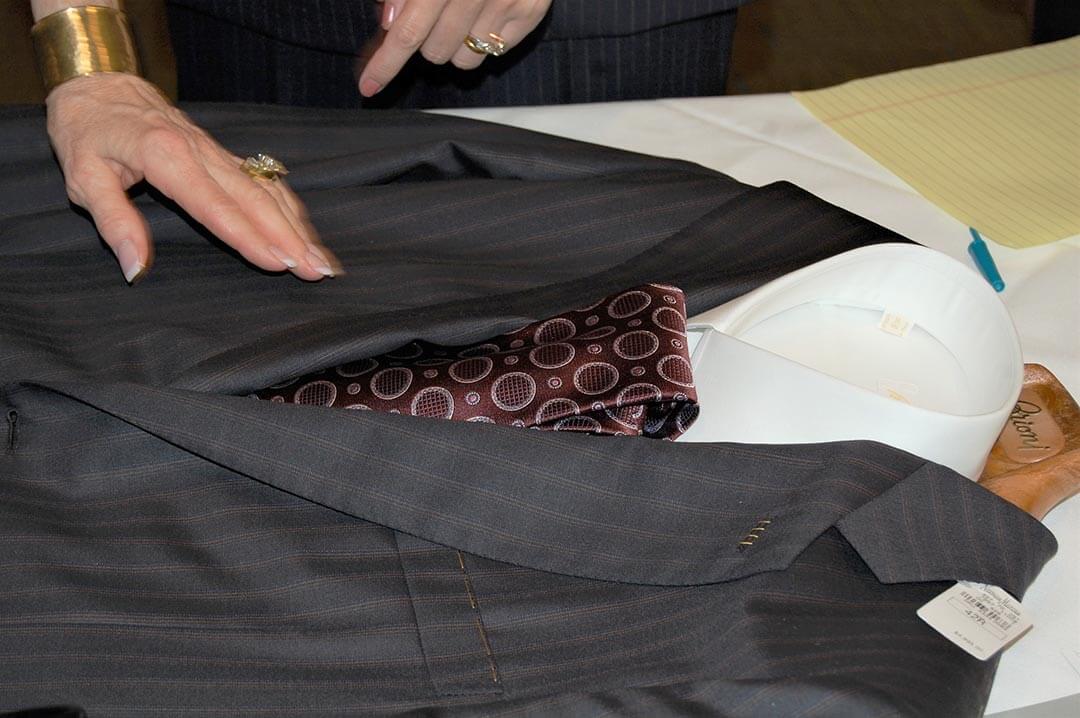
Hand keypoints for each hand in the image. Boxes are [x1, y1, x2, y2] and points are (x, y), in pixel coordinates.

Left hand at [46, 73, 339, 282]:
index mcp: (166, 158)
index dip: (248, 237)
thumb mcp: (84, 177)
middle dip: (291, 237)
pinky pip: (265, 182)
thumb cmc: (88, 133)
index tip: (277, 262)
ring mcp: (218, 153)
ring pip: (267, 190)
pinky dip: (290, 208)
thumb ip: (114, 222)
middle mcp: (201, 153)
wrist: (100, 84)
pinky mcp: (225, 155)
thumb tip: (135, 268)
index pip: (215, 207)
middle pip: (255, 200)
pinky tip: (306, 231)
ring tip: (323, 259)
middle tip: (318, 270)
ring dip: (298, 226)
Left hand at [359, 0, 552, 96]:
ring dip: (455, 44)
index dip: (386, 63)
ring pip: (464, 59)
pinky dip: (484, 38)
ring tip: (462, 13)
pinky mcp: (530, 12)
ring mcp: (505, 4)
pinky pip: (495, 52)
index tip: (369, 85)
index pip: (407, 33)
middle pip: (434, 52)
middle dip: (426, 40)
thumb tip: (390, 20)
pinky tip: (486, 12)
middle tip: (434, 14)